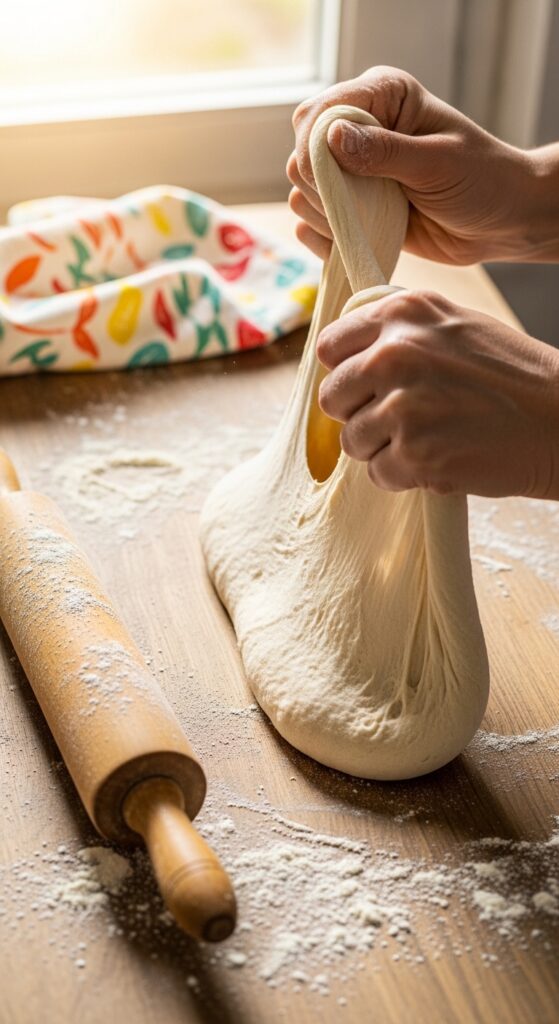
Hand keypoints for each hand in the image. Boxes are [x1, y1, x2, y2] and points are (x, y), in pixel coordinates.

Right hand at [287, 66, 543, 264]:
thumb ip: (385, 152)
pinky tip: (351, 244)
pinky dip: (323, 240)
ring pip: (302, 194)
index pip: (317, 114)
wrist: (501, 222)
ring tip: (372, 224)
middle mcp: (358, 132)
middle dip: (323, 189)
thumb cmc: (481, 180)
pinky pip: (311, 226)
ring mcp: (351, 175)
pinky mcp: (352, 212)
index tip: (334, 181)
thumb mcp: (437, 163)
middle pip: (300, 157)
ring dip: (327, 217)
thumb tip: (332, 138)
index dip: (314, 148)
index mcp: (381, 98)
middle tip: (366, 206)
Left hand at [317, 290, 558, 498]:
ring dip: (381, 448)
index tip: (366, 386)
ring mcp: (403, 407)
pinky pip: (377, 474)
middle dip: (358, 413)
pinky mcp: (415, 455)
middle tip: (399, 419)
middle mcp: (396, 354)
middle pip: (332, 398)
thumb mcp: (455, 324)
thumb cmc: (513, 375)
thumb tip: (348, 351)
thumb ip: (400, 329)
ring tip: (426, 438)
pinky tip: (437, 459)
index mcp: (402, 315)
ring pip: (351, 441)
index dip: (346, 372)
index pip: (330, 347)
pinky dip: (402, 475)